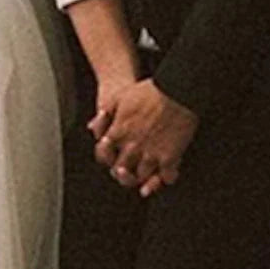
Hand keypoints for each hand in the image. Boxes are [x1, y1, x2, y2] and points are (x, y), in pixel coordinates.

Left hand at [91, 79, 197, 196]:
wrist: (177, 90)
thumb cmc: (149, 90)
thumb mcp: (118, 96)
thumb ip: (104, 114)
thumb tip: (92, 128)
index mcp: (118, 133)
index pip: (104, 157)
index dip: (108, 158)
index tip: (114, 157)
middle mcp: (132, 147)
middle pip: (121, 172)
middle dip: (124, 172)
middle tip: (130, 170)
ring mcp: (151, 154)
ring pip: (143, 177)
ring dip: (144, 177)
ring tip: (149, 174)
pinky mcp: (170, 157)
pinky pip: (167, 178)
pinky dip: (168, 177)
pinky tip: (169, 173)